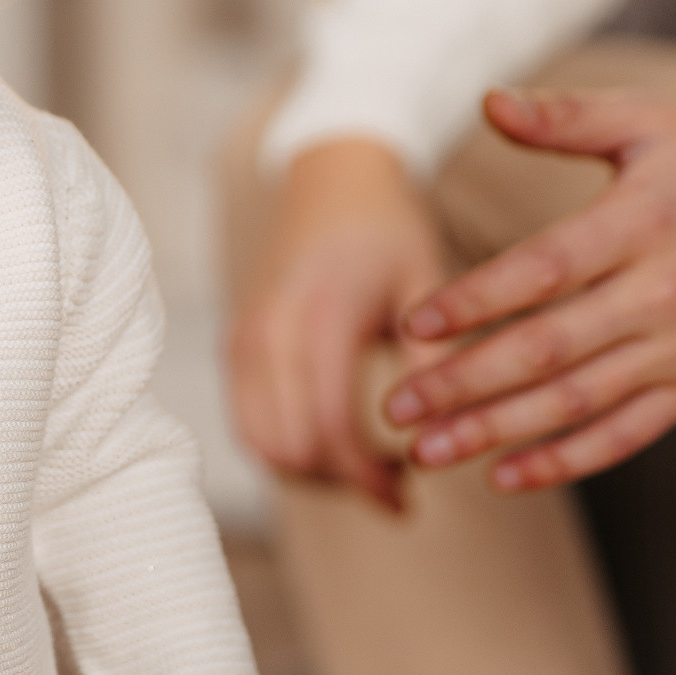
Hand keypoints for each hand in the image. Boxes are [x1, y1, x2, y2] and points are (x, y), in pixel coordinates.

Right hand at [225, 138, 446, 507]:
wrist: (330, 175)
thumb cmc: (388, 227)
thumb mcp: (426, 283)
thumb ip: (433, 360)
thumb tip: (442, 443)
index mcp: (320, 316)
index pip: (330, 429)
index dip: (367, 478)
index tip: (407, 499)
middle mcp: (269, 331)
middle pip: (290, 449)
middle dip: (342, 482)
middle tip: (395, 484)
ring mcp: (243, 338)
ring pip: (261, 445)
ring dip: (312, 471)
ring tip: (367, 466)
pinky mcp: (234, 344)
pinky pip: (247, 422)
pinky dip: (286, 448)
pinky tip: (335, 440)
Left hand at [383, 89, 675, 490]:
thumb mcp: (650, 120)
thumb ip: (565, 117)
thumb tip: (486, 101)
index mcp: (643, 223)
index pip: (544, 270)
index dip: (475, 300)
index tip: (412, 324)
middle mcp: (664, 293)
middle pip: (550, 349)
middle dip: (466, 383)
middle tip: (396, 408)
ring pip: (579, 402)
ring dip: (499, 432)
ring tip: (427, 451)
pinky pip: (626, 434)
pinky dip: (566, 459)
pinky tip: (505, 474)